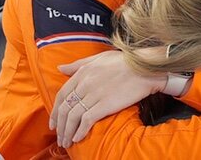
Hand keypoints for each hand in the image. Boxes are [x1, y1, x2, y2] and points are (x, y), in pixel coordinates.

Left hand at [49, 50, 165, 147]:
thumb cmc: (124, 61)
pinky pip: (86, 120)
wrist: (145, 67)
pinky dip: (80, 131)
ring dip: (67, 132)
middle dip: (59, 126)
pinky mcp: (105, 104)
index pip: (62, 95)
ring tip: (67, 142)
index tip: (54, 123)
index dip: (55, 111)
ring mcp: (94, 94)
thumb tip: (60, 68)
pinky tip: (78, 138)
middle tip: (59, 137)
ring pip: (73, 117)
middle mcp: (85, 84)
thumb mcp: (98, 58)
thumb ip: (78, 64)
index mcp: (82, 72)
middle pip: (64, 108)